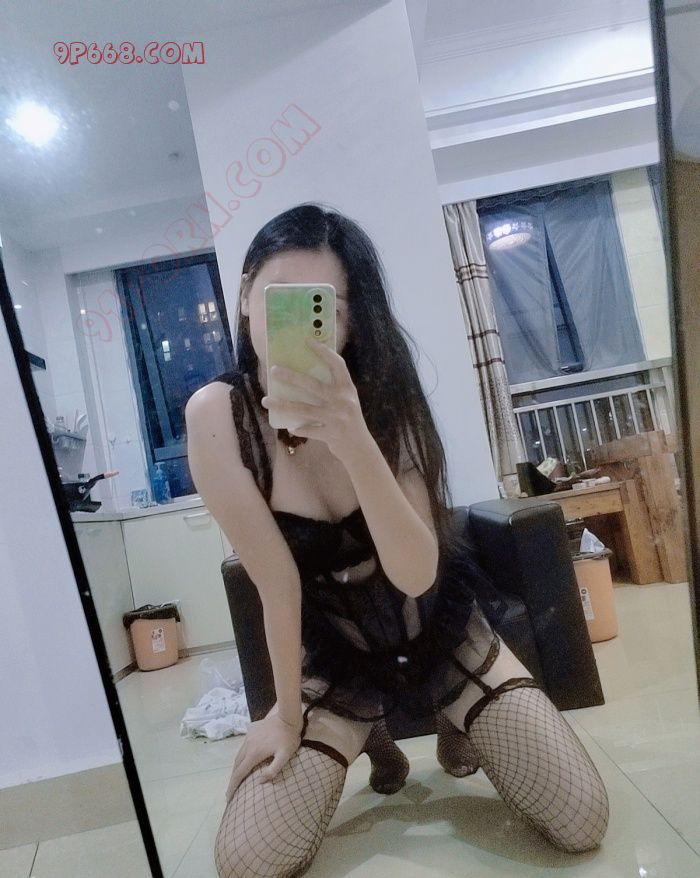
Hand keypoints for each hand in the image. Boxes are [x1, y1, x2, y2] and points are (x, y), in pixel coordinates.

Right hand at [225, 712, 302, 802]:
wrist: (288, 716)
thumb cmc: (288, 738)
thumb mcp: (285, 756)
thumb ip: (272, 770)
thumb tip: (259, 781)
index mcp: (254, 753)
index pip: (239, 773)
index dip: (233, 786)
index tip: (228, 797)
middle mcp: (247, 744)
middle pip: (236, 765)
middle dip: (233, 779)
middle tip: (231, 791)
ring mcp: (248, 736)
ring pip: (239, 754)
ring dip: (237, 767)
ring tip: (237, 777)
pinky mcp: (251, 729)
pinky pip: (244, 744)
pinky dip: (242, 755)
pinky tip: (246, 758)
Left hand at [261, 338, 370, 462]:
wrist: (360, 448)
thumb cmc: (349, 420)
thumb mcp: (347, 400)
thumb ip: (333, 389)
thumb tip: (304, 374)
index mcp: (347, 389)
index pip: (337, 365)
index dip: (323, 351)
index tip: (308, 341)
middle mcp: (342, 401)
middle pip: (313, 385)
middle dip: (291, 377)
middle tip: (273, 370)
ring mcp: (336, 418)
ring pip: (304, 409)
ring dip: (283, 405)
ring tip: (266, 400)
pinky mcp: (330, 434)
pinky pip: (307, 430)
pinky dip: (298, 429)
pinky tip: (289, 427)